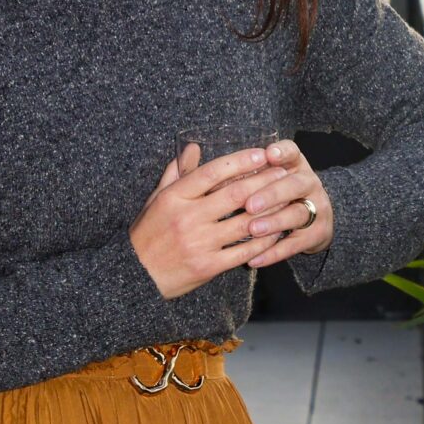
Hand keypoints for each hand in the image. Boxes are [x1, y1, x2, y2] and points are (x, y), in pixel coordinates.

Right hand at [131, 144, 278, 296]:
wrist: (136, 277)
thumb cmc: (147, 234)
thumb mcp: (156, 199)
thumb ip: (177, 173)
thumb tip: (194, 147)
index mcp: (174, 197)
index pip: (212, 172)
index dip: (240, 161)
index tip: (262, 154)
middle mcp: (188, 218)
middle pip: (235, 194)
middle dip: (264, 181)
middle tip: (283, 172)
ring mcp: (200, 243)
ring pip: (245, 223)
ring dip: (270, 211)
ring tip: (287, 200)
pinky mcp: (209, 266)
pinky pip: (243, 251)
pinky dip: (263, 241)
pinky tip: (276, 232)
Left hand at [226, 139, 334, 270]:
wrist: (310, 223)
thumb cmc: (275, 193)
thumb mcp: (261, 176)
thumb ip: (236, 169)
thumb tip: (193, 153)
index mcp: (294, 165)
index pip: (293, 152)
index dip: (283, 152)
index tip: (269, 154)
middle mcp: (308, 183)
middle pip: (295, 184)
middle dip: (271, 194)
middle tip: (249, 205)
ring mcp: (317, 208)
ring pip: (298, 214)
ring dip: (274, 222)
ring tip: (252, 230)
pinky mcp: (317, 233)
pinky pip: (296, 244)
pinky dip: (275, 252)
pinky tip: (255, 259)